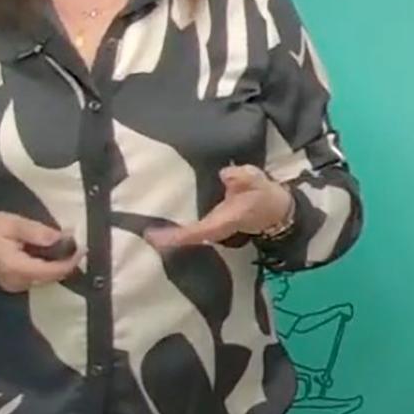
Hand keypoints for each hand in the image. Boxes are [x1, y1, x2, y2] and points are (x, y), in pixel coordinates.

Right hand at [0, 214, 81, 292]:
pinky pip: (37, 277)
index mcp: (17, 268)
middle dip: (67, 261)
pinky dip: (47, 265)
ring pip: (46, 278)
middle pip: (52, 277)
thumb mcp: (10, 224)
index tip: (84, 246)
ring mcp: (15, 285)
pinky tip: (50, 250)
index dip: (71, 260)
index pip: (53, 271)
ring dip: (58, 263)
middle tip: (76, 242)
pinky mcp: (13, 283)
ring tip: (66, 244)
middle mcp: (18, 282)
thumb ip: (36, 232)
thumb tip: (62, 237)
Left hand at [144, 165, 292, 249]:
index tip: (151, 235)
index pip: (194, 232)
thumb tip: (224, 174)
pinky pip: (188, 231)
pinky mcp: (210, 226)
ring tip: (145, 225)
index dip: (173, 236)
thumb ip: (243, 178)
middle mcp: (213, 231)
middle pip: (184, 240)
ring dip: (167, 234)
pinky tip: (162, 218)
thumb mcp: (258, 182)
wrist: (275, 210)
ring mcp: (211, 231)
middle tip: (137, 230)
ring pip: (185, 238)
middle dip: (163, 239)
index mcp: (222, 222)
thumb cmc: (264, 196)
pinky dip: (175, 229)